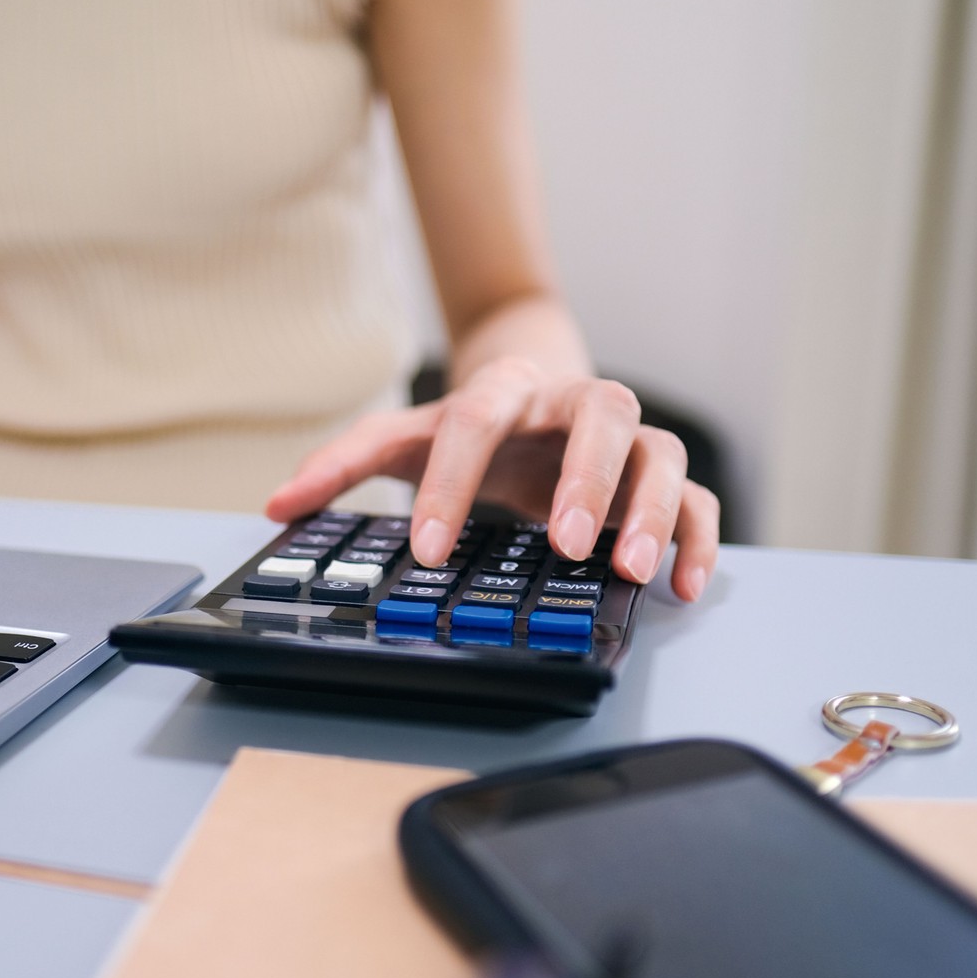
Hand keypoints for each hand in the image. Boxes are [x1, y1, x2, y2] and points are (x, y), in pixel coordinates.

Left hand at [266, 358, 719, 600]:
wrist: (536, 399)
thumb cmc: (471, 429)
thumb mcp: (404, 439)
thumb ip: (343, 464)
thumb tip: (277, 503)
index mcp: (505, 390)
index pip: (477, 420)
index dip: (451, 483)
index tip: (429, 550)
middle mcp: (576, 405)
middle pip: (600, 413)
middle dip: (585, 476)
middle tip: (562, 542)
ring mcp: (627, 439)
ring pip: (661, 454)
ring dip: (649, 510)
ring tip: (625, 569)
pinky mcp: (658, 479)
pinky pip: (699, 502)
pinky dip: (694, 541)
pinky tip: (679, 587)